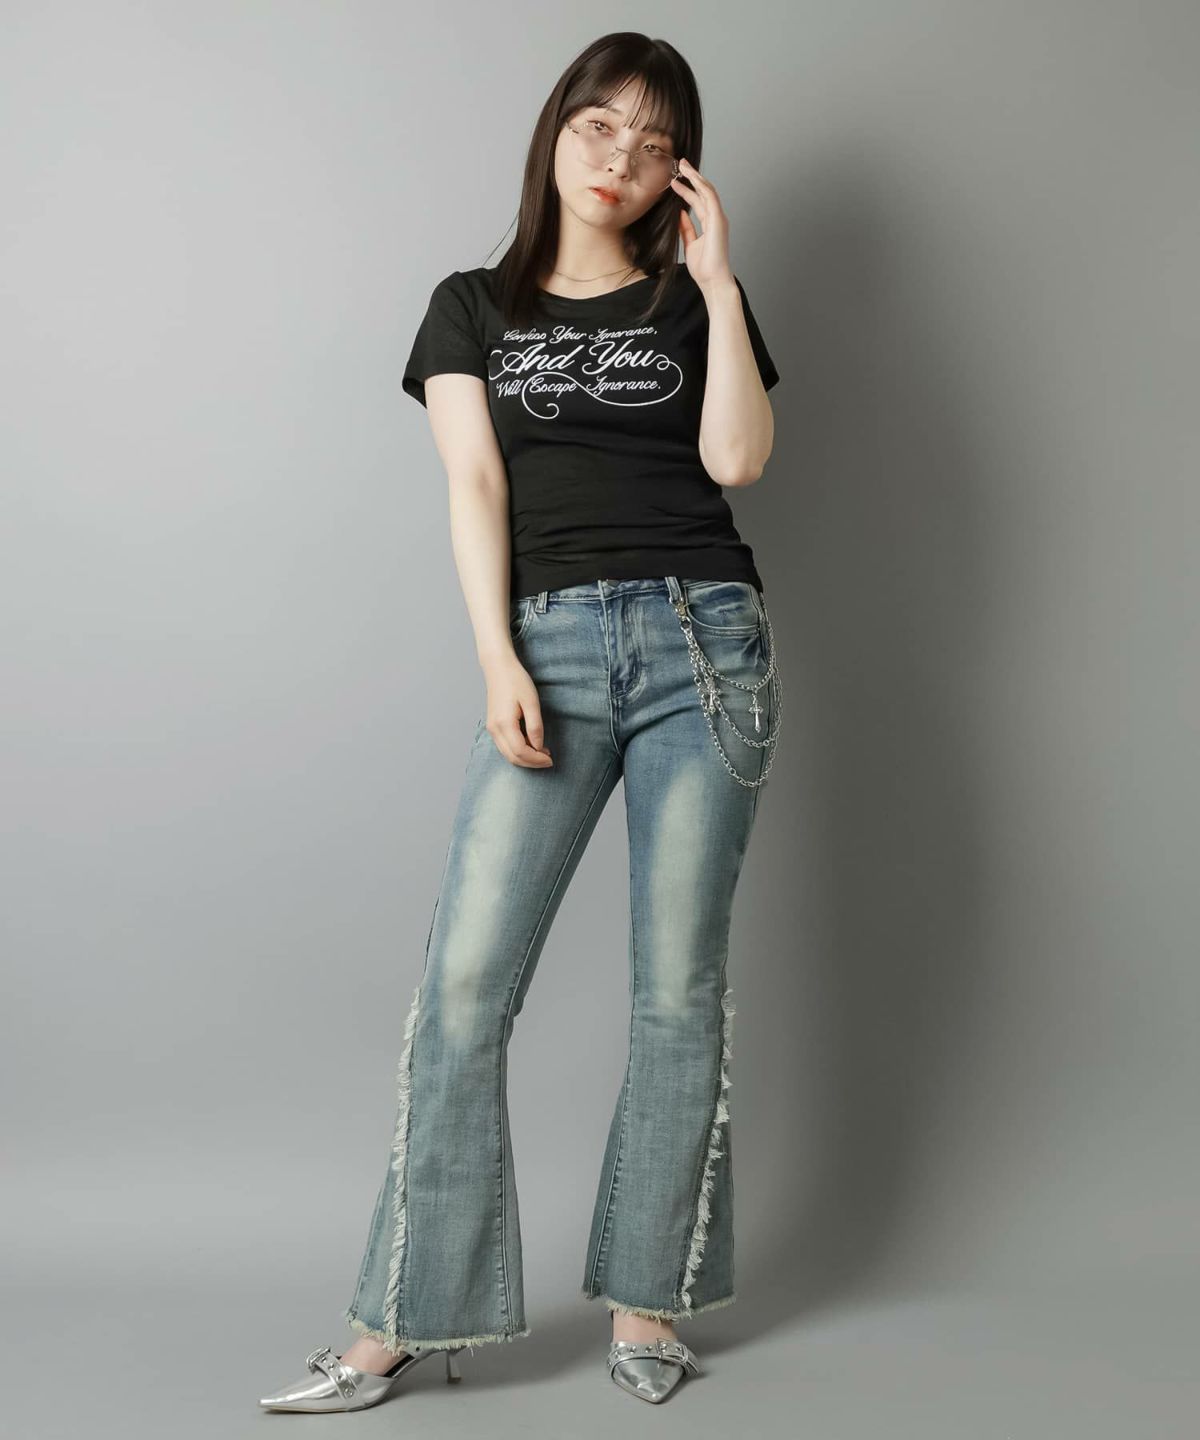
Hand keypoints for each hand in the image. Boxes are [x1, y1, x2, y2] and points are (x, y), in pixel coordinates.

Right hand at [480, 653, 553, 767]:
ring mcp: (491, 728)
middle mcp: (494, 730)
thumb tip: (538, 747)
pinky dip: (518, 751)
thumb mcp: (531, 702)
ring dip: (525, 758)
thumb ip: (535, 726)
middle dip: (531, 763)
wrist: (498, 667)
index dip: (536, 759)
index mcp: (504, 724)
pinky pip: (505, 746)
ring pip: (508, 754)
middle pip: (513, 757)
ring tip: (542, 753)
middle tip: (548, 760)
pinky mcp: (493, 726)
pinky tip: (531, 744)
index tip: (551, 759)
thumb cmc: (516, 681)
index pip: (520, 752)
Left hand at [670, 157, 734, 293]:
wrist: (712, 280)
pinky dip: (701, 185)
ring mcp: (718, 218)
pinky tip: (692, 176)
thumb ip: (686, 228)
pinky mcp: (718, 220)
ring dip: (696, 176)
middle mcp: (716, 218)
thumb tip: (680, 214)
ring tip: (684, 165)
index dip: (686, 190)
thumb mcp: (690, 244)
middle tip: (681, 163)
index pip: (698, 201)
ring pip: (707, 190)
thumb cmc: (704, 268)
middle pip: (704, 191)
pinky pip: (710, 197)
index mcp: (710, 223)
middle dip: (692, 176)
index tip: (674, 181)